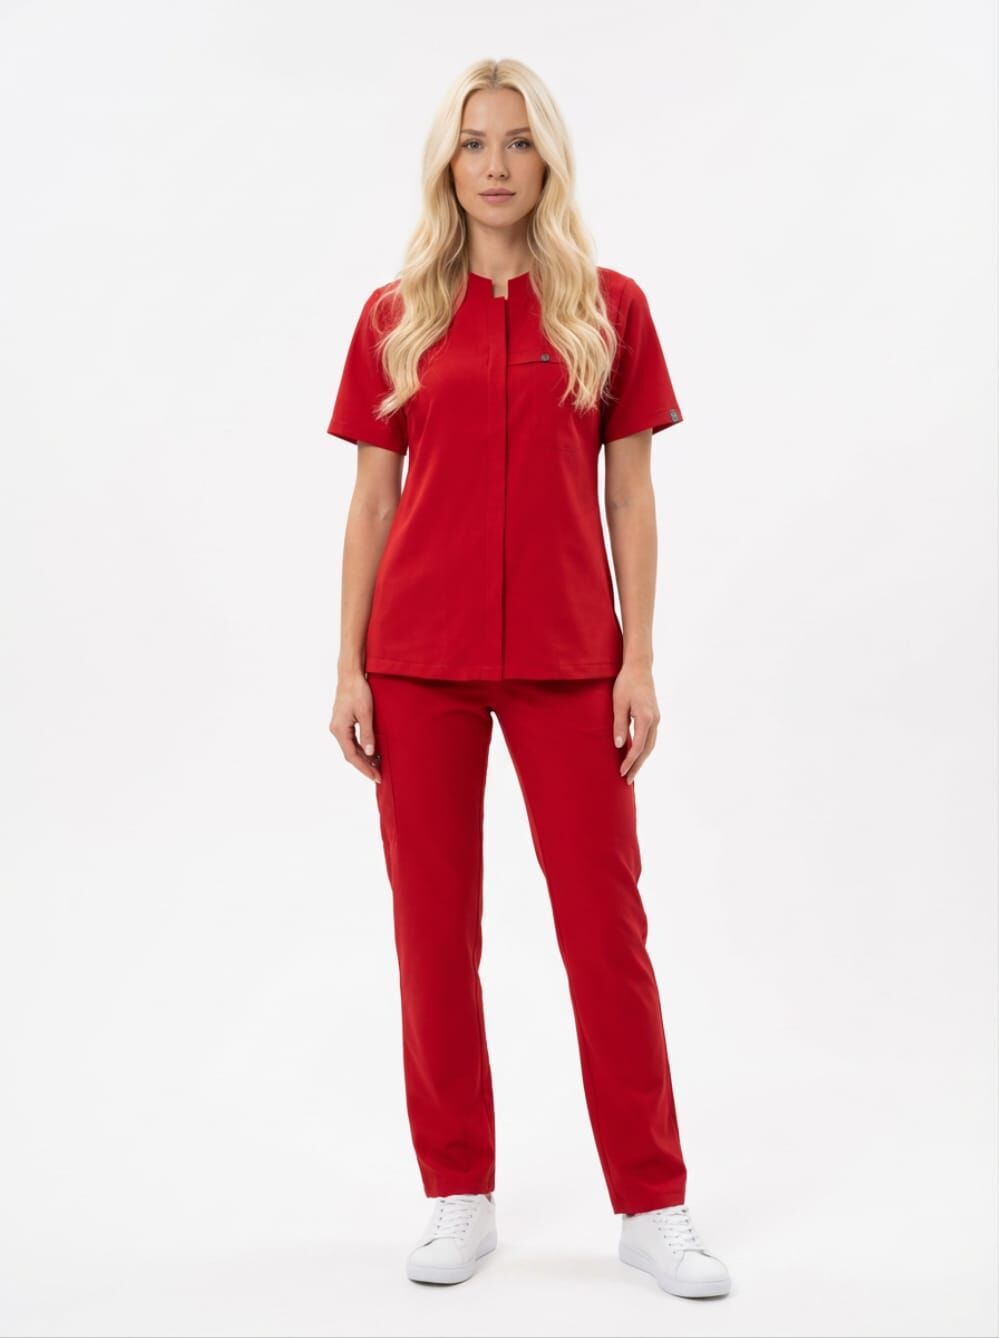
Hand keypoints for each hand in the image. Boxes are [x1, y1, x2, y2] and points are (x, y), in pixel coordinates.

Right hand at [329, 671, 380, 782]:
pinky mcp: (343, 723)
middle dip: (365, 766)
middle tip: (379, 776)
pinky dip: (361, 749)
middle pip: (350, 754)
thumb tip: (370, 753)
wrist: (350, 676)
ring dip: (363, 758)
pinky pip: (351, 741)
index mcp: (340, 730)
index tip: (376, 777)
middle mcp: (337, 730)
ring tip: (377, 766)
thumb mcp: (366, 713)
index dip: (364, 768)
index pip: (352, 756)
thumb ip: (368, 734)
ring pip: (351, 748)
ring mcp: (339, 727)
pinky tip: (372, 752)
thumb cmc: (358, 691)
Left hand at [612, 665, 660, 784]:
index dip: (630, 761)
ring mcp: (656, 718)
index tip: (621, 772)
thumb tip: (620, 745)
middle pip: (647, 750)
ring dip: (641, 759)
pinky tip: (636, 755)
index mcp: (645, 717)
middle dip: (637, 766)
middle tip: (627, 780)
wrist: (639, 667)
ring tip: (631, 772)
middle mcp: (654, 720)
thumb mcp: (618, 703)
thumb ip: (619, 725)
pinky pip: (650, 738)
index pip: (638, 746)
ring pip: (651, 745)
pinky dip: (644, 749)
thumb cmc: (626, 683)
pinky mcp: (654, 716)